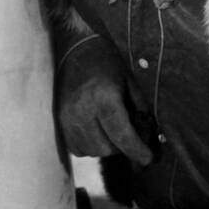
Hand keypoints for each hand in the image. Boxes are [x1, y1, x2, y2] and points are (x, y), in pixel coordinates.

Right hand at [57, 39, 153, 165]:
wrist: (71, 48)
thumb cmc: (105, 61)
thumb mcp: (129, 79)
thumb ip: (140, 107)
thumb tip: (150, 133)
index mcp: (103, 98)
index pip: (122, 135)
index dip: (137, 151)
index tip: (149, 159)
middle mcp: (82, 112)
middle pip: (108, 148)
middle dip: (124, 146)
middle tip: (132, 134)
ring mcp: (66, 119)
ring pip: (93, 151)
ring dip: (107, 146)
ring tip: (113, 128)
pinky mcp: (58, 124)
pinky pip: (78, 148)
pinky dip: (91, 144)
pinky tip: (97, 129)